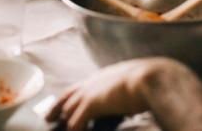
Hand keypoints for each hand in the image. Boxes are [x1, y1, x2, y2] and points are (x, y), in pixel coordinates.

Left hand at [46, 58, 178, 130]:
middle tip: (48, 118)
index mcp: (104, 75)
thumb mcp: (137, 83)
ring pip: (68, 110)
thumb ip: (128, 90)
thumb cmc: (153, 80)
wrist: (154, 78)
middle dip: (57, 108)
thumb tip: (131, 102)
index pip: (80, 86)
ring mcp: (91, 91)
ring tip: (56, 129)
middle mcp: (94, 81)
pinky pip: (75, 123)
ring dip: (64, 123)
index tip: (63, 104)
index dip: (71, 96)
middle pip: (67, 96)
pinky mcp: (91, 103)